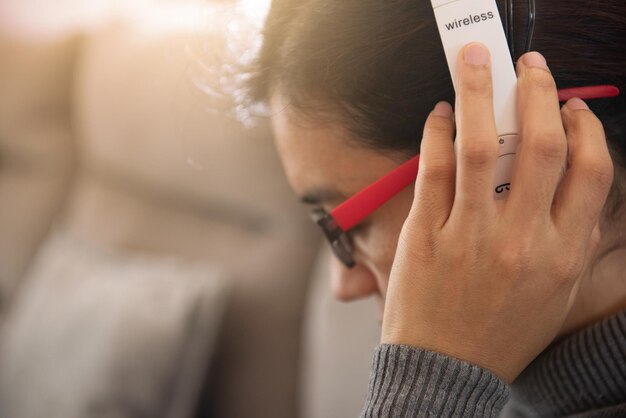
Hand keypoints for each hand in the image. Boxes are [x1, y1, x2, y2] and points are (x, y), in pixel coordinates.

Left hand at [381, 43, 613, 383]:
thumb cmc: (502, 330)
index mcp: (561, 253)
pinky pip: (433, 169)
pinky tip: (439, 114)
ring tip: (474, 59)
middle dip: (538, 91)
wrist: (446, 369)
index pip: (590, 169)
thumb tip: (573, 177)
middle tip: (530, 65)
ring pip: (480, 145)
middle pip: (541, 144)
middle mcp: (520, 240)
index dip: (583, 127)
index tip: (569, 106)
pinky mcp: (425, 235)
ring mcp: (469, 235)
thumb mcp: (555, 291)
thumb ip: (570, 235)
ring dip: (478, 91)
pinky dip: (436, 132)